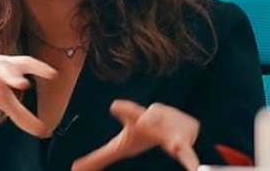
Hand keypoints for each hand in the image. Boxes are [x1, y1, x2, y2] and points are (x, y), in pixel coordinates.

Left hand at [72, 100, 200, 170]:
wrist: (179, 129)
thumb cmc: (144, 136)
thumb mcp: (122, 146)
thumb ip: (99, 157)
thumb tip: (74, 169)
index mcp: (137, 120)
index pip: (129, 113)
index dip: (123, 109)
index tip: (115, 105)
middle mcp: (156, 123)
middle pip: (153, 118)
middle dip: (151, 117)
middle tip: (148, 117)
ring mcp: (172, 132)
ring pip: (174, 137)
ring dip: (176, 142)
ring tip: (174, 146)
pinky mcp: (185, 145)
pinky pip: (189, 154)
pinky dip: (192, 161)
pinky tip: (195, 170)